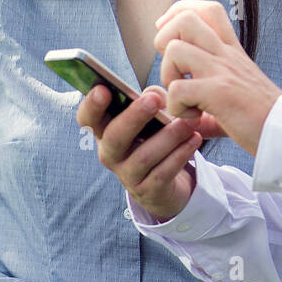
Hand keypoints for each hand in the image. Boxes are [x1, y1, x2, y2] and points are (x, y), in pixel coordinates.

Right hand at [76, 83, 200, 219]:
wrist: (165, 183)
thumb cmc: (154, 139)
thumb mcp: (151, 117)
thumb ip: (152, 100)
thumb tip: (155, 95)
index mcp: (105, 131)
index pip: (87, 118)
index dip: (91, 105)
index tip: (103, 89)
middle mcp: (110, 154)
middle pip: (114, 137)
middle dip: (133, 117)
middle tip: (152, 100)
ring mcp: (127, 175)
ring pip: (144, 156)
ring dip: (168, 136)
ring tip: (188, 122)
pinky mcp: (148, 191)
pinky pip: (163, 173)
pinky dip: (180, 155)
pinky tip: (194, 139)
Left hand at [153, 0, 281, 156]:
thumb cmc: (257, 117)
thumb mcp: (229, 94)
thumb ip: (193, 95)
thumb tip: (157, 98)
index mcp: (231, 50)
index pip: (207, 9)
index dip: (180, 11)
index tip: (169, 34)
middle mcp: (226, 54)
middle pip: (185, 18)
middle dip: (165, 40)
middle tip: (174, 68)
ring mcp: (222, 71)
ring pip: (174, 49)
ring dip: (168, 75)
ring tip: (183, 96)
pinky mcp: (220, 93)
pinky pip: (178, 90)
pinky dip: (177, 108)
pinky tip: (194, 117)